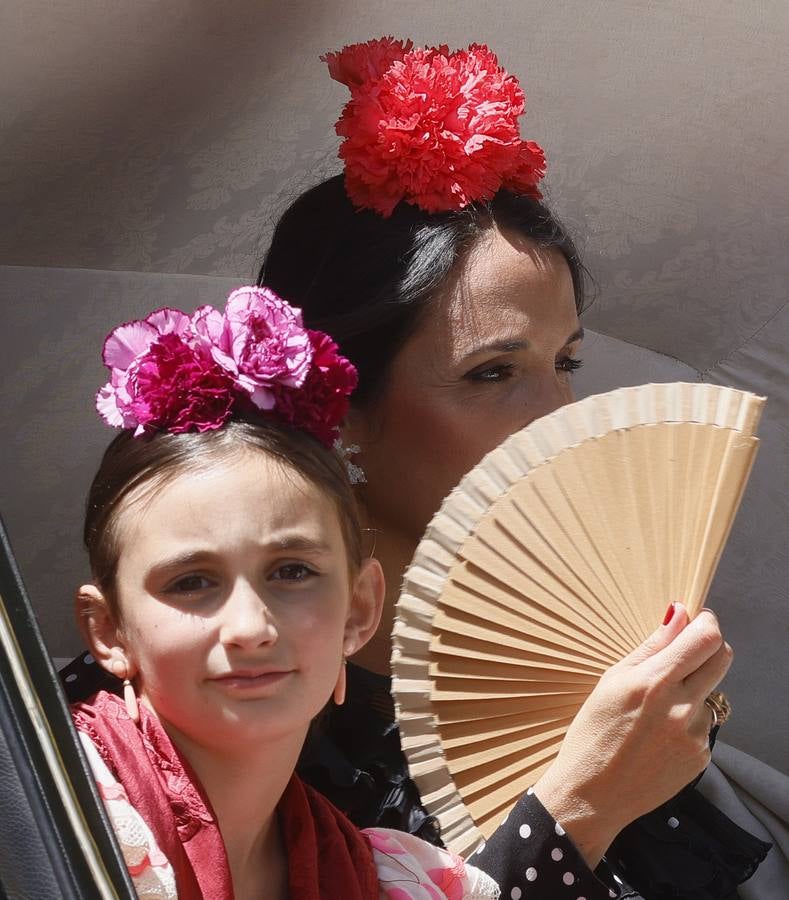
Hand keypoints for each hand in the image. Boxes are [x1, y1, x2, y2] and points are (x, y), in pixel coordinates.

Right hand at [533, 603, 731, 867]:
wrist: (593, 794)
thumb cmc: (593, 732)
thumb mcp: (612, 681)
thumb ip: (651, 646)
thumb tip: (678, 614)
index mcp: (654, 682)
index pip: (706, 639)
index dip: (707, 622)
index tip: (698, 620)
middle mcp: (682, 707)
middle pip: (722, 658)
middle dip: (709, 647)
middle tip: (686, 651)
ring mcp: (696, 734)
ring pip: (711, 693)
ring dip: (694, 690)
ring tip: (657, 710)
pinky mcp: (702, 756)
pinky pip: (705, 724)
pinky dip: (688, 720)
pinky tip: (659, 734)